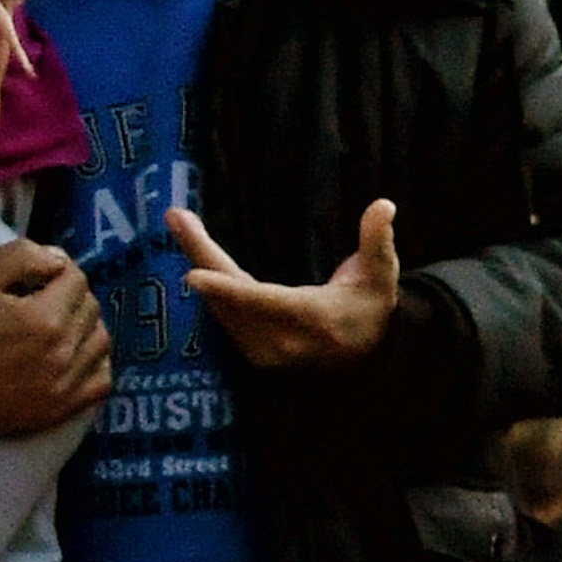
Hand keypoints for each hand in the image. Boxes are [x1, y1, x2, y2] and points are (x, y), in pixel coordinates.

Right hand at [0, 234, 105, 435]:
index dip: (58, 270)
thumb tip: (59, 259)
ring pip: (101, 342)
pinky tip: (74, 355)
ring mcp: (66, 385)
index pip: (77, 279)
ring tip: (60, 323)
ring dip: (87, 326)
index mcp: (45, 319)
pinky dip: (95, 363)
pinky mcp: (63, 409)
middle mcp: (63, 354)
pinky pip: (102, 381)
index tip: (39, 275)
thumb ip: (21, 257)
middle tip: (45, 296)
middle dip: (72, 295)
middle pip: (91, 309)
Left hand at [174, 196, 401, 368]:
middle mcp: (283, 340)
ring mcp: (265, 351)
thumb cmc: (370, 307)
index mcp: (314, 319)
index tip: (192, 275)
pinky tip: (199, 258)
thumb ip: (378, 241)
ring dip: (200, 265)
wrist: (366, 355)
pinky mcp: (252, 351)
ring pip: (221, 306)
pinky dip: (210, 285)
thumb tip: (384, 206)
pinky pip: (223, 314)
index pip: (263, 303)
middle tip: (178, 217)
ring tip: (184, 225)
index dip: (227, 289)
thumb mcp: (380, 275)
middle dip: (200, 256)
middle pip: (230, 298)